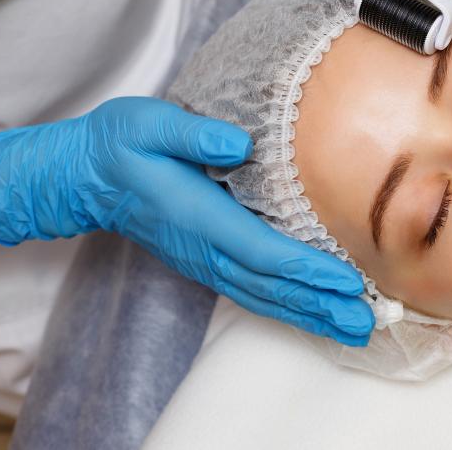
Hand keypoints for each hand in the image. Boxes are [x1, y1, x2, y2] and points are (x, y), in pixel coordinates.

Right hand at [0, 97, 373, 345]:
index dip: (307, 268)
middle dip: (321, 304)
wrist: (84, 177)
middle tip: (367, 320)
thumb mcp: (147, 124)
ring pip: (264, 296)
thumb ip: (192, 134)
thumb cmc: (120, 145)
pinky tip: (315, 314)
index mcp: (199, 217)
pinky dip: (288, 306)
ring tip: (353, 328)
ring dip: (310, 313)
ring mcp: (205, 260)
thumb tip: (238, 145)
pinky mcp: (207, 261)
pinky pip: (253, 292)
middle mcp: (205, 248)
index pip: (262, 250)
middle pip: (272, 285)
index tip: (347, 281)